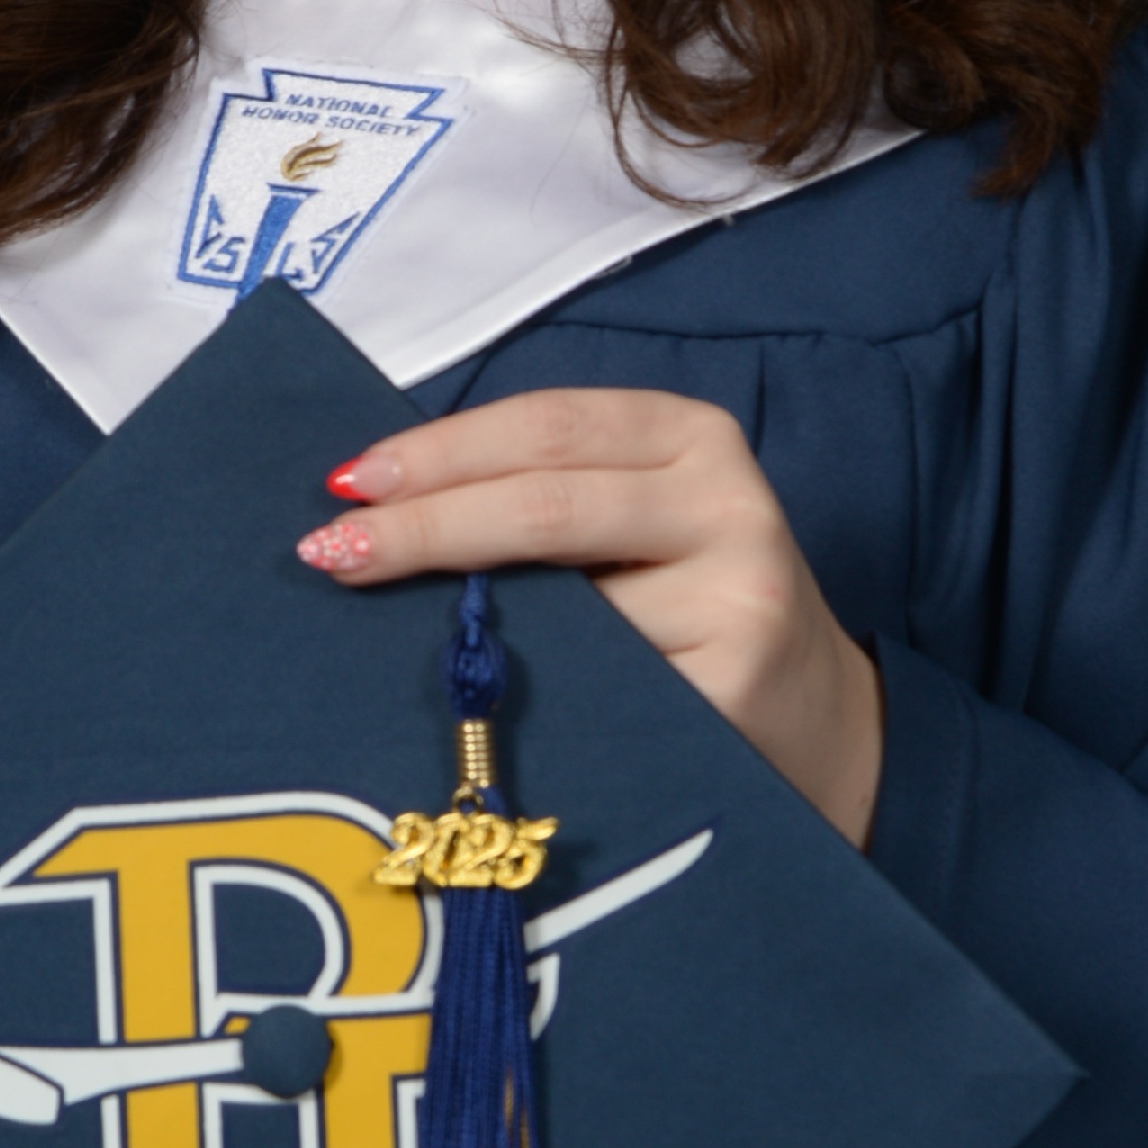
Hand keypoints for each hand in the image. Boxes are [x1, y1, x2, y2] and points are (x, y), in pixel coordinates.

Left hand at [299, 389, 883, 844]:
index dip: (439, 451)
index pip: (546, 424)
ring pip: (568, 598)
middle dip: (425, 526)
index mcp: (691, 435)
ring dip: (459, 615)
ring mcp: (738, 593)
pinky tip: (474, 694)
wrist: (816, 723)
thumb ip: (542, 496)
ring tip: (374, 614)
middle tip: (331, 551)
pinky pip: (599, 679)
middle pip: (547, 502)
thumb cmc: (685, 607)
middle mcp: (725, 500)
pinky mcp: (734, 683)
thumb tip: (379, 504)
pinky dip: (523, 683)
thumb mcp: (634, 521)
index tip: (346, 482)